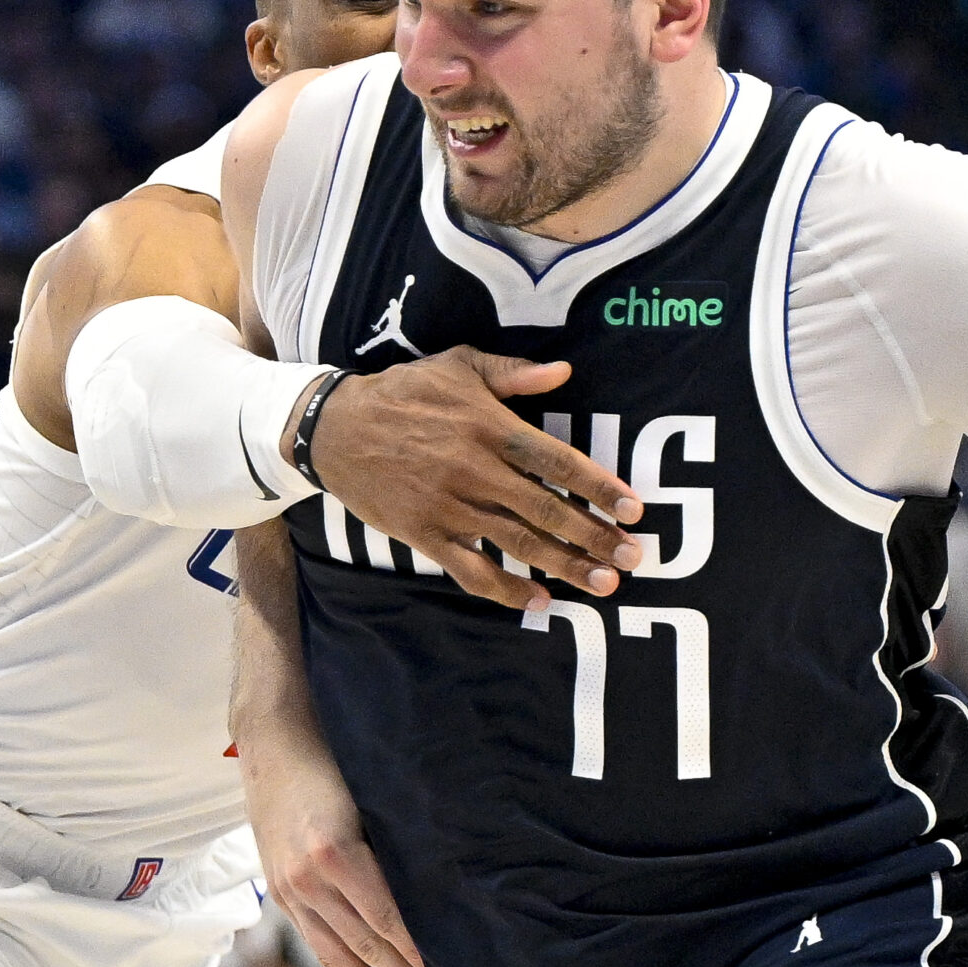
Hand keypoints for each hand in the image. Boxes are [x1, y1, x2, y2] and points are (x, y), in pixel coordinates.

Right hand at [245, 743, 436, 966]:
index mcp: (336, 852)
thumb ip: (397, 842)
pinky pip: (314, 939)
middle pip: (364, 944)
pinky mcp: (279, 889)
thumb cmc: (334, 754)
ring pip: (335, 953)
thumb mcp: (373, 794)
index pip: (387, 919)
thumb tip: (441, 888)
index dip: (416, 955)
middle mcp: (308, 878)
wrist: (272, 736)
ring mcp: (289, 888)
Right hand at [304, 348, 643, 610]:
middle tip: (634, 559)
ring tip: (604, 584)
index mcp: (488, 426)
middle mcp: (474, 469)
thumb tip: (564, 371)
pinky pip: (471, 569)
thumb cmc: (404, 392)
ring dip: (565, 566)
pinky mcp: (425, 534)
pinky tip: (538, 600)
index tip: (634, 510)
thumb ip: (512, 372)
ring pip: (518, 543)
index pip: (557, 461)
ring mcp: (449, 506)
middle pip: (547, 509)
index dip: (599, 487)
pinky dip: (505, 588)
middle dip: (595, 536)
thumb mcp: (457, 366)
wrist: (333, 428)